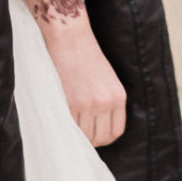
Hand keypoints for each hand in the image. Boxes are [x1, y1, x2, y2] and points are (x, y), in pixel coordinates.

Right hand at [40, 13, 127, 146]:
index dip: (105, 138)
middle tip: (80, 134)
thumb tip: (99, 126)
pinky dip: (66, 128)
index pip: (116, 132)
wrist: (70, 39)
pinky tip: (63, 120)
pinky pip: (69, 127)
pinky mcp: (69, 102)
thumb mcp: (108, 79)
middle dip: (91, 140)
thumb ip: (107, 102)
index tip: (96, 136)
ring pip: (84, 136)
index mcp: (118, 96)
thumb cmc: (87, 56)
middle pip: (100, 138)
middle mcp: (105, 103)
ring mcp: (87, 104)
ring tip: (71, 126)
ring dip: (77, 136)